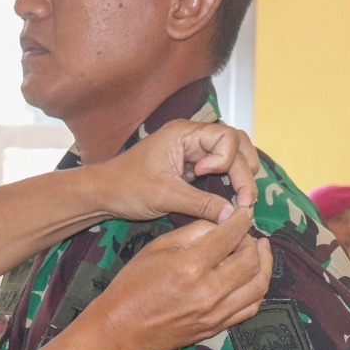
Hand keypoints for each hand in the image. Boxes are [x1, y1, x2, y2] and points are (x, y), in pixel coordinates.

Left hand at [86, 119, 259, 223]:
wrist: (104, 194)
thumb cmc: (128, 188)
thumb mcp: (165, 196)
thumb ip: (201, 203)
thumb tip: (233, 216)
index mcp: (184, 133)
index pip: (227, 136)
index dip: (226, 159)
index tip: (205, 175)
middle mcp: (192, 138)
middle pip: (236, 144)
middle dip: (243, 171)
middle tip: (245, 200)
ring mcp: (193, 152)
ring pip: (232, 156)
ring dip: (240, 175)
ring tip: (241, 199)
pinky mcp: (192, 167)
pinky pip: (220, 170)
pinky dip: (228, 183)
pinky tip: (230, 201)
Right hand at [88, 207, 271, 349]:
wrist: (123, 329)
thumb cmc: (133, 285)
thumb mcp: (156, 248)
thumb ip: (192, 232)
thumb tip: (221, 224)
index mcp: (190, 266)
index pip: (231, 236)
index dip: (242, 220)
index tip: (244, 213)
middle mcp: (209, 291)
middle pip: (251, 260)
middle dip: (253, 242)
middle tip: (245, 235)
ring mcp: (216, 313)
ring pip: (259, 286)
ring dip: (264, 265)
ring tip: (259, 252)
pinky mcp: (217, 327)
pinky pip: (251, 308)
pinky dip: (257, 289)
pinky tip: (252, 278)